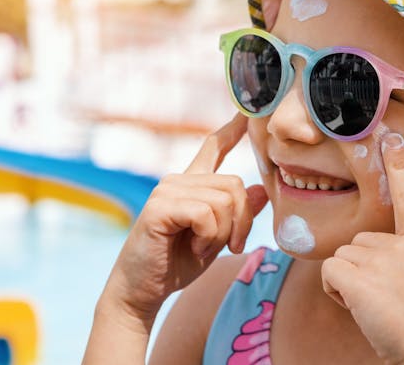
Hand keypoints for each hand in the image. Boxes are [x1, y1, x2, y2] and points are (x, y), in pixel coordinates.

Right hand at [101, 114, 268, 323]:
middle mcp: (179, 180)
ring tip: (203, 248)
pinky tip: (195, 249)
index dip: (232, 130)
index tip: (246, 112)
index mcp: (192, 185)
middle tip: (230, 246)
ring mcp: (167, 190)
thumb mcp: (218, 238)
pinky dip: (209, 238)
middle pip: (235, 185)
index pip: (213, 148)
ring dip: (223, 234)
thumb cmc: (177, 264)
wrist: (142, 290)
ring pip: (224, 201)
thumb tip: (260, 190)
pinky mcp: (160, 206)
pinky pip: (206, 214)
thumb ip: (237, 214)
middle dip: (241, 222)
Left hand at [321, 133, 403, 364]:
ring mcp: (382, 259)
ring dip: (347, 285)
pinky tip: (359, 310)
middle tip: (383, 301)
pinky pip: (328, 273)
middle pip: (356, 243)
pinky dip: (335, 293)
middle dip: (360, 271)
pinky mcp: (360, 277)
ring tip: (376, 309)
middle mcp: (403, 246)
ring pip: (340, 259)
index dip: (398, 168)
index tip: (391, 138)